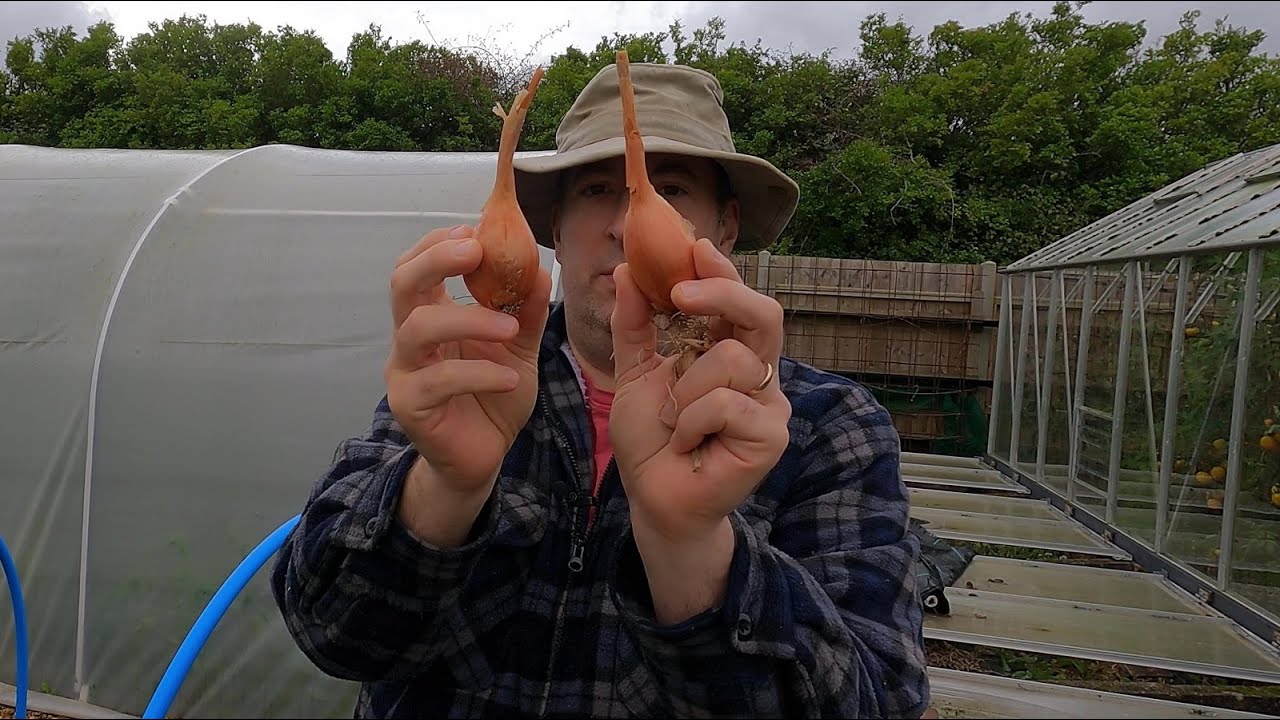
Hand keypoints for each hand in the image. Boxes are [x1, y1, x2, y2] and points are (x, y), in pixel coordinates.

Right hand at [385, 224, 550, 497]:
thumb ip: (525, 312)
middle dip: (437, 258)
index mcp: (429, 316)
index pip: (416, 265)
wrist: (482, 457)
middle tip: (476, 250)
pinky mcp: (410, 406)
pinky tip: (510, 378)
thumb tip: (541, 270)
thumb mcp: (518, 349)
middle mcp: (408, 338)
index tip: (475, 229)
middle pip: (402, 283)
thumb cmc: (493, 397)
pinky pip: (439, 380)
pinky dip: (480, 372)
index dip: (438, 242)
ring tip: (511, 329)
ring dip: (469, 319)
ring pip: (419, 328)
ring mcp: (404, 372)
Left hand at [609, 238, 791, 544]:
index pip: (736, 300)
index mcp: (728, 351)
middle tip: (680, 292)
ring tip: (675, 420)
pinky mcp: (772, 435)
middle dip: (723, 293)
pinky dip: (692, 421)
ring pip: (732, 360)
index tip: (694, 247)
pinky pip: (727, 403)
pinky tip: (688, 443)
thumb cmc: (651, 440)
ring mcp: (770, 404)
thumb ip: (635, 325)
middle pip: (763, 313)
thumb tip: (624, 270)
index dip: (722, 271)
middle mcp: (757, 372)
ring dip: (686, 388)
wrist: (654, 498)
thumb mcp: (634, 373)